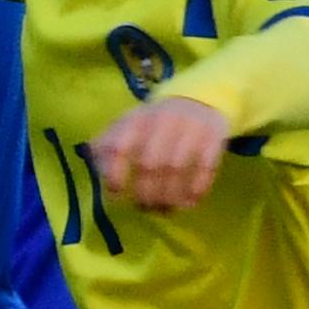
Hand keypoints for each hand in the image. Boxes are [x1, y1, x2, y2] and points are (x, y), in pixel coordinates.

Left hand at [88, 95, 231, 214]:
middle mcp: (162, 120)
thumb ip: (107, 144)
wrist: (198, 99)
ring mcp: (189, 127)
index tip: (116, 195)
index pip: (118, 146)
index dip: (114, 174)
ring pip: (176, 167)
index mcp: (135, 119)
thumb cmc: (154, 123)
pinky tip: (189, 203)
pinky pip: (205, 167)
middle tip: (145, 208)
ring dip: (169, 196)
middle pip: (150, 163)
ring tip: (165, 210)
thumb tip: (95, 167)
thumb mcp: (127, 125)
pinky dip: (196, 189)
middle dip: (146, 193)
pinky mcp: (214, 135)